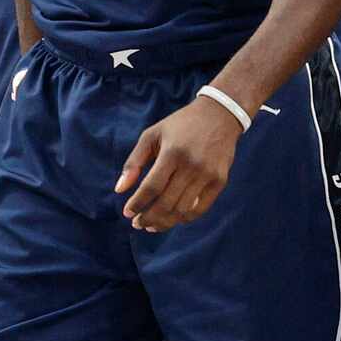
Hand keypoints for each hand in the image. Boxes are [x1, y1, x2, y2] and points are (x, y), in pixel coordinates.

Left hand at [115, 95, 243, 230]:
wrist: (219, 115)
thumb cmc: (180, 125)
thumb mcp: (152, 135)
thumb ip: (134, 161)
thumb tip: (120, 190)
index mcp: (172, 152)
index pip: (151, 187)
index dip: (137, 203)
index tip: (127, 213)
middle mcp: (191, 165)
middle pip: (166, 203)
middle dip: (148, 218)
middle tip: (138, 224)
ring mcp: (207, 174)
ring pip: (183, 210)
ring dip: (165, 222)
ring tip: (152, 225)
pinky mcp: (220, 181)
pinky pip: (201, 209)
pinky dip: (185, 218)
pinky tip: (174, 219)